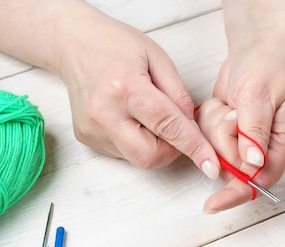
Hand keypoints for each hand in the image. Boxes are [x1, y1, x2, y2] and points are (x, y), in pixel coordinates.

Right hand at [59, 5, 219, 176]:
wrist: (74, 44)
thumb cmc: (115, 45)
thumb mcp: (157, 58)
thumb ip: (178, 95)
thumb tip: (192, 128)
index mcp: (125, 87)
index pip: (168, 126)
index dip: (193, 146)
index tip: (210, 164)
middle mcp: (105, 113)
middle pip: (150, 155)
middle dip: (171, 149)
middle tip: (172, 125)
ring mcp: (92, 129)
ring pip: (137, 158)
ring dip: (153, 144)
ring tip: (145, 114)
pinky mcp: (87, 138)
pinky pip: (123, 153)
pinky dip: (136, 141)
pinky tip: (129, 117)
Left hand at [200, 0, 284, 211]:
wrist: (258, 46)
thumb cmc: (268, 66)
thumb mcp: (260, 96)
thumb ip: (255, 132)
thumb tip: (252, 165)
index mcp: (281, 145)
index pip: (259, 182)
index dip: (235, 194)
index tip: (213, 204)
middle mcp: (262, 149)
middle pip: (231, 168)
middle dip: (223, 142)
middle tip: (233, 114)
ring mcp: (242, 141)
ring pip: (215, 152)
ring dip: (215, 127)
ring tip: (230, 105)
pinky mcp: (226, 132)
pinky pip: (205, 137)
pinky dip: (209, 119)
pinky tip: (223, 104)